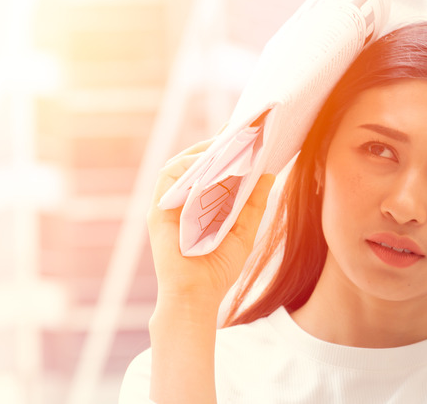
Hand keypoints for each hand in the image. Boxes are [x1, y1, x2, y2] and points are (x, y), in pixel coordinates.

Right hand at [147, 138, 274, 307]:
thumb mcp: (244, 231)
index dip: (225, 148)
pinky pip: (168, 180)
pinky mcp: (158, 213)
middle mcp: (183, 201)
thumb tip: (268, 173)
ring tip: (226, 142)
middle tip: (240, 129)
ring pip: (180, 166)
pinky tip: (205, 163)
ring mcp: (169, 205)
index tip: (245, 131)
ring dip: (202, 151)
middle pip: (196, 163)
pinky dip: (186, 168)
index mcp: (202, 204)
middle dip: (216, 144)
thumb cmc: (218, 269)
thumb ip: (253, 203)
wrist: (198, 297)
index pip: (212, 169)